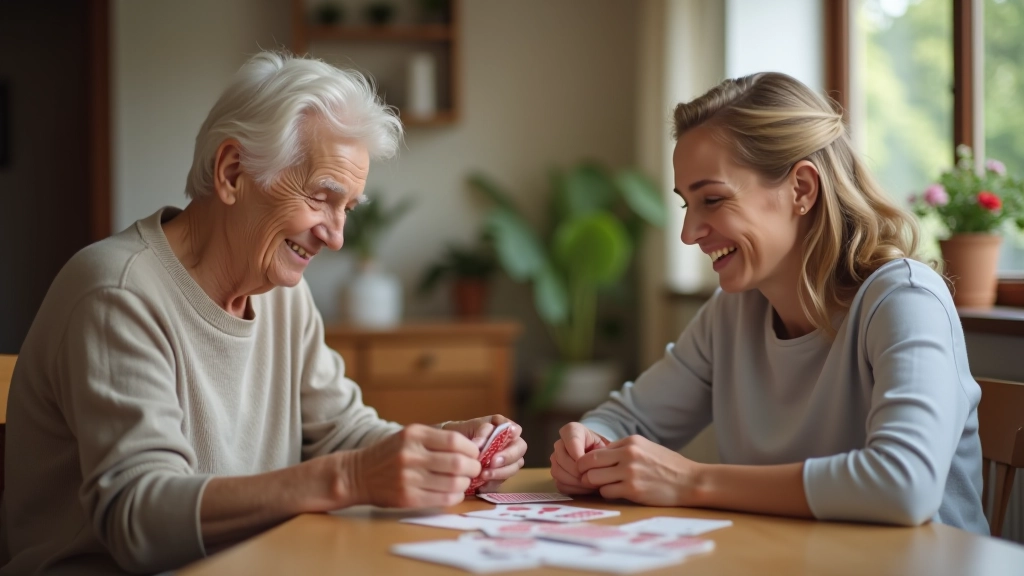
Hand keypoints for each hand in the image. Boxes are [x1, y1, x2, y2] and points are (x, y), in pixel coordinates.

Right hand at [347, 424, 481, 507]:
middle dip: (473, 467)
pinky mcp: (407, 498)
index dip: (471, 449)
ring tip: (463, 481)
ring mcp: (409, 478)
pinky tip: (453, 493)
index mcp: (413, 435)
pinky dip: (454, 496)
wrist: (357, 474)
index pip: (455, 441)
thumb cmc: (389, 454)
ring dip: (465, 483)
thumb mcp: (408, 436)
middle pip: (458, 463)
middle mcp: (411, 455)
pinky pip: (443, 499)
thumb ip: (436, 439)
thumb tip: (472, 448)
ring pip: (454, 483)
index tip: (474, 453)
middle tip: (474, 469)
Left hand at [441, 415, 526, 491]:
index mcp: (504, 429)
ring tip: (483, 475)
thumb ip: (481, 431)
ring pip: (512, 469)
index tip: (508, 437)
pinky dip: (491, 484)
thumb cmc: (464, 433)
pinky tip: (481, 485)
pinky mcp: (498, 477)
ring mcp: (506, 463)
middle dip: (507, 458)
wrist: (451, 448)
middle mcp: (509, 446)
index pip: (516, 430)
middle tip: (493, 462)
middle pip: (518, 452)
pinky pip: (500, 483)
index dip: (515, 433)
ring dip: (499, 473)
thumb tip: (481, 444)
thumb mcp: (471, 427)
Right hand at [549, 422, 609, 494]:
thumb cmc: (604, 451)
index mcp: (571, 430)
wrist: (602, 460)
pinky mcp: (556, 475)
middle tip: (592, 477)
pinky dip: (573, 489)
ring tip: (590, 484)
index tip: (590, 463)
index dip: (579, 455)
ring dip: (575, 481)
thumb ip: (599, 453)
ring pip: (558, 471)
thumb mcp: (605, 447)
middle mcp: (560, 444)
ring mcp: (556, 460)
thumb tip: (591, 469)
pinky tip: (585, 488)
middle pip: (561, 458)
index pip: (570, 440)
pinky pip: (560, 484)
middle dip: (577, 470)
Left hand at [576, 435, 700, 506]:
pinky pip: (606, 492)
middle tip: (585, 478)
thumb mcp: (647, 448)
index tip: (590, 468)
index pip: (597, 450)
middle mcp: (628, 454)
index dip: (590, 460)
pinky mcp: (633, 490)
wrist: (690, 481)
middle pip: (589, 462)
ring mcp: (630, 472)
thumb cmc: (669, 466)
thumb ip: (625, 450)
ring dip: (595, 484)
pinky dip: (607, 493)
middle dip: (584, 471)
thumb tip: (602, 455)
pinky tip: (616, 492)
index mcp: (631, 442)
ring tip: (602, 486)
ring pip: (593, 478)